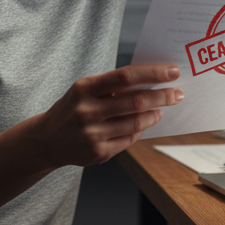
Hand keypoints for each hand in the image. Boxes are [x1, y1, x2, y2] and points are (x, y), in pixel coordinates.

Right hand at [31, 64, 182, 167]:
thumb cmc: (73, 108)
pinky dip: (141, 130)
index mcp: (85, 88)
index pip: (125, 77)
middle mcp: (87, 110)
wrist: (47, 140)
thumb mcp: (85, 89)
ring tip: (162, 109)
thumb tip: (151, 81)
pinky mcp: (98, 152)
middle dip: (162, 96)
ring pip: (136, 123)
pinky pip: (129, 139)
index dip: (152, 73)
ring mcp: (92, 133)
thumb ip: (113, 85)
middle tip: (178, 93)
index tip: (173, 71)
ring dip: (155, 114)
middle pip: (136, 101)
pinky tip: (144, 123)